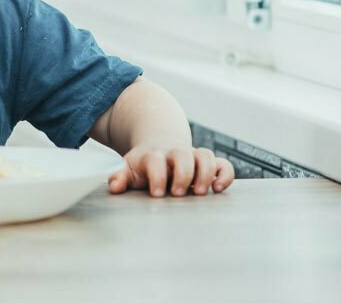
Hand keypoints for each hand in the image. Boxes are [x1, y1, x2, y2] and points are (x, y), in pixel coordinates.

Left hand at [107, 145, 234, 196]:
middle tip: (177, 193)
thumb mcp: (129, 169)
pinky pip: (223, 164)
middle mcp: (174, 153)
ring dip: (205, 173)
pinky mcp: (208, 164)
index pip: (155, 160)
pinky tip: (218, 189)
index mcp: (153, 156)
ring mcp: (192, 157)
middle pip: (182, 155)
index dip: (157, 176)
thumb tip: (114, 187)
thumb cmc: (143, 166)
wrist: (159, 147)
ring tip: (199, 192)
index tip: (156, 194)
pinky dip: (225, 175)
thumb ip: (120, 177)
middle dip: (182, 174)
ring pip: (205, 155)